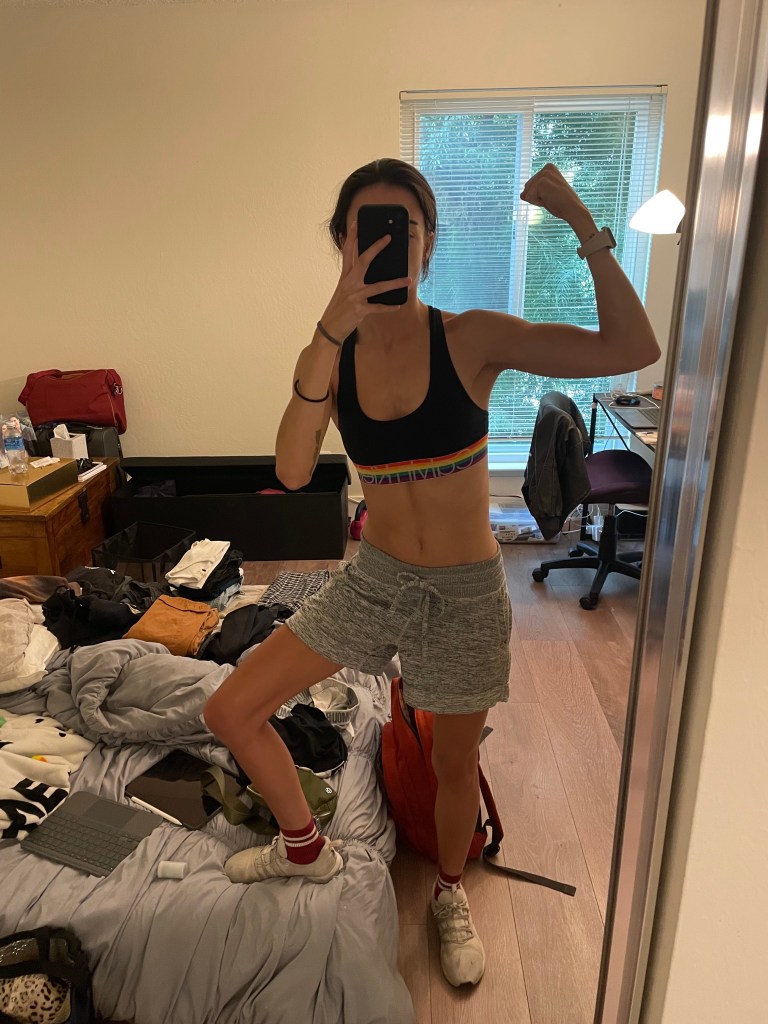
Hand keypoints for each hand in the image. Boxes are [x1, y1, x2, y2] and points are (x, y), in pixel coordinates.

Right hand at [320, 220, 411, 340]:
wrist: (329, 328)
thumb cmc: (338, 308)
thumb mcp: (343, 290)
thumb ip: (353, 279)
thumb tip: (366, 269)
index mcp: (344, 277)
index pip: (347, 252)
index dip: (352, 237)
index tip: (357, 223)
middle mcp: (349, 283)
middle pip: (363, 260)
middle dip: (376, 248)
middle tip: (388, 238)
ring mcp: (354, 296)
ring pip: (378, 286)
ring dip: (395, 283)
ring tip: (408, 280)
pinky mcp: (359, 309)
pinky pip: (378, 307)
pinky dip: (388, 307)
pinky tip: (398, 305)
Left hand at [520, 163, 593, 228]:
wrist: (573, 210)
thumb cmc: (561, 204)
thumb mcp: (545, 195)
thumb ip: (534, 191)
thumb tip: (521, 195)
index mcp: (549, 168)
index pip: (530, 185)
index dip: (538, 195)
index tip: (552, 195)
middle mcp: (546, 168)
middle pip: (526, 188)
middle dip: (536, 197)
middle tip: (552, 198)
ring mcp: (544, 174)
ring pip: (526, 193)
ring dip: (537, 200)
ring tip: (551, 199)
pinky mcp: (541, 182)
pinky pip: (528, 198)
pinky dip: (537, 203)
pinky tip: (550, 200)